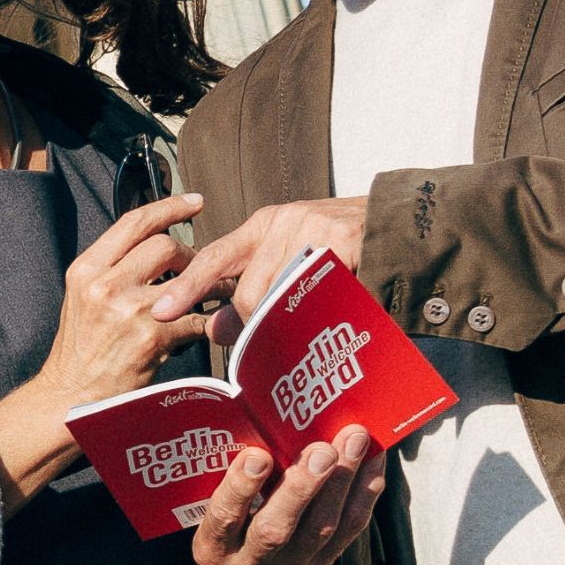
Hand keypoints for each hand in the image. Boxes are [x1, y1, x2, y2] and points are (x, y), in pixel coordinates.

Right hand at [24, 195, 211, 417]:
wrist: (70, 397)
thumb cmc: (81, 349)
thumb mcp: (83, 298)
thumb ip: (113, 269)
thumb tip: (156, 247)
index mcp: (87, 269)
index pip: (133, 222)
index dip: (168, 207)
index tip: (193, 202)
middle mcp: (105, 284)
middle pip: (164, 245)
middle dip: (189, 253)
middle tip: (197, 268)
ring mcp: (129, 311)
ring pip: (186, 279)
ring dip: (209, 285)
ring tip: (217, 291)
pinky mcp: (152, 338)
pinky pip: (194, 319)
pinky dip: (206, 321)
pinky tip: (208, 324)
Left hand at [168, 195, 370, 325]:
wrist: (403, 224)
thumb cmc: (343, 248)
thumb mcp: (290, 258)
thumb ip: (253, 287)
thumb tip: (215, 327)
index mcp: (265, 225)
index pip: (214, 257)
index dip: (187, 287)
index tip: (161, 311)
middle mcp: (285, 222)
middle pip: (249, 292)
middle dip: (256, 325)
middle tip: (274, 342)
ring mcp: (315, 229)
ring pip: (282, 298)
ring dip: (291, 324)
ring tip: (309, 326)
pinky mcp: (345, 241)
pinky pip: (319, 296)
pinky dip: (322, 313)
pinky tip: (333, 312)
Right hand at [187, 425, 385, 564]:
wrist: (249, 552)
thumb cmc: (231, 505)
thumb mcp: (216, 490)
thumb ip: (233, 463)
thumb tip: (268, 411)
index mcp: (212, 546)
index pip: (223, 519)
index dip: (240, 489)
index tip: (258, 455)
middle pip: (275, 531)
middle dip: (302, 488)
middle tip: (323, 451)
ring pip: (320, 530)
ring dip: (341, 482)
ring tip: (355, 441)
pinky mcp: (322, 564)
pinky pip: (350, 529)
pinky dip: (364, 492)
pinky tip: (372, 459)